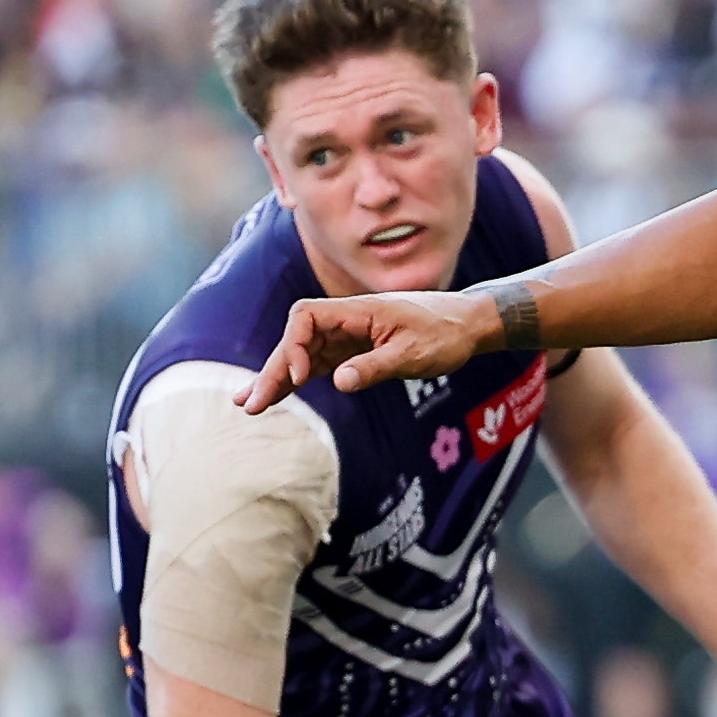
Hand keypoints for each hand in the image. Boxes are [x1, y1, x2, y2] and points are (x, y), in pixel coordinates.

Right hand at [242, 289, 496, 410]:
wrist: (467, 325)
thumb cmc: (444, 334)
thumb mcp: (413, 354)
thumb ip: (375, 367)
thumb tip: (340, 382)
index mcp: (357, 311)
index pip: (306, 317)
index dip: (295, 345)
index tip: (302, 377)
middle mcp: (346, 320)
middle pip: (297, 339)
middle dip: (273, 370)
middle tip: (251, 404)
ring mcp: (347, 336)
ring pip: (303, 354)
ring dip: (278, 378)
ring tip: (249, 405)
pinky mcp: (353, 351)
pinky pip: (318, 364)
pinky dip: (297, 380)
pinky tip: (277, 395)